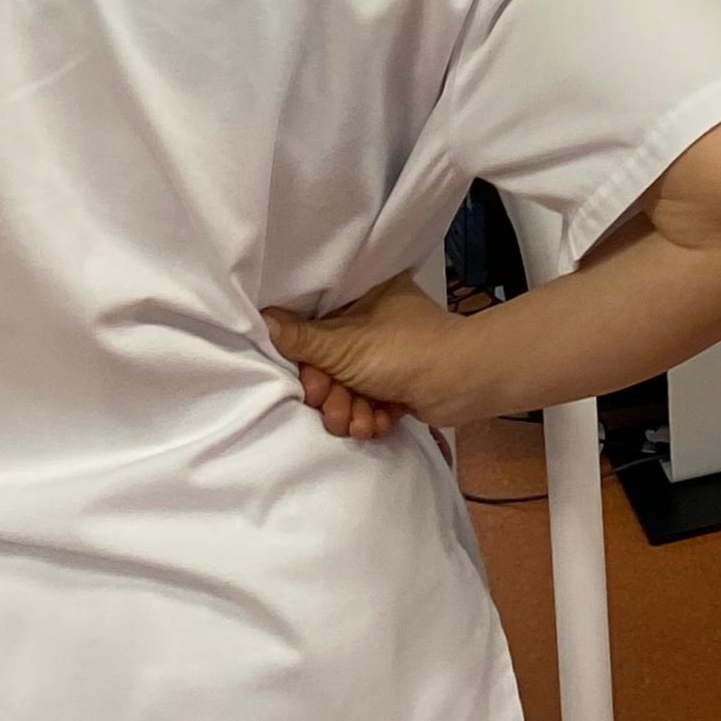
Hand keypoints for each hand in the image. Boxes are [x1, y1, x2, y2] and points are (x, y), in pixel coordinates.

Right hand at [266, 275, 487, 435]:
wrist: (461, 383)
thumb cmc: (402, 352)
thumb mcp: (343, 344)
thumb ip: (299, 338)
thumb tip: (259, 317)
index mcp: (368, 298)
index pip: (318, 330)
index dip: (308, 364)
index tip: (311, 384)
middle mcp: (379, 323)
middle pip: (332, 367)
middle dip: (332, 396)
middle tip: (336, 407)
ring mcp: (391, 356)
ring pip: (350, 391)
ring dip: (351, 412)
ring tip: (362, 420)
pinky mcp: (402, 386)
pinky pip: (371, 405)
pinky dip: (372, 417)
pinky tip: (380, 423)